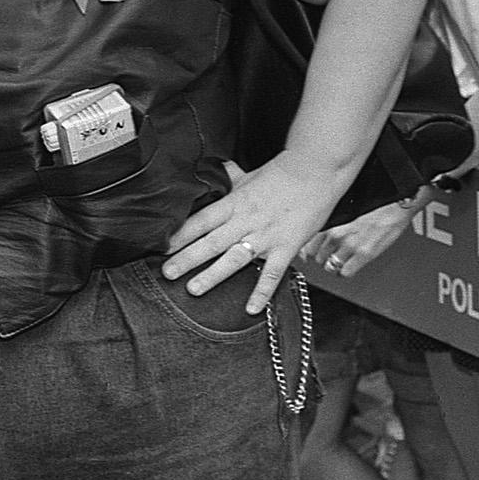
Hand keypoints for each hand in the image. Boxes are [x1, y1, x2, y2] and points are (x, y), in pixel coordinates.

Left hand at [161, 150, 343, 313]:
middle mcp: (246, 220)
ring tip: (194, 289)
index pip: (201, 220)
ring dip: (213, 275)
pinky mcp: (286, 246)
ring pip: (234, 258)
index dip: (180, 234)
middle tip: (168, 273)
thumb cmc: (284, 172)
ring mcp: (266, 235)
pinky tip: (251, 309)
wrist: (317, 170)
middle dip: (187, 258)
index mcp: (235, 202)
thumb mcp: (250, 174)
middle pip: (211, 241)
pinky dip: (262, 291)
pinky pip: (272, 273)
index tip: (161, 246)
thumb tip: (214, 170)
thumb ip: (230, 178)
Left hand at [302, 201, 415, 277]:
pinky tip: (350, 266)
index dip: (309, 250)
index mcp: (330, 221)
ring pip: (330, 266)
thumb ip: (331, 222)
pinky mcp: (364, 255)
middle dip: (322, 257)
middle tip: (330, 254)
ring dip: (334, 265)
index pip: (308, 243)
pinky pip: (345, 272)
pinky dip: (345, 272)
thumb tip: (319, 234)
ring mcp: (349, 246)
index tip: (309, 253)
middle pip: (317, 256)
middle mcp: (336, 234)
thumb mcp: (346, 208)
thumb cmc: (375, 202)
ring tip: (341, 260)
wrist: (396, 203)